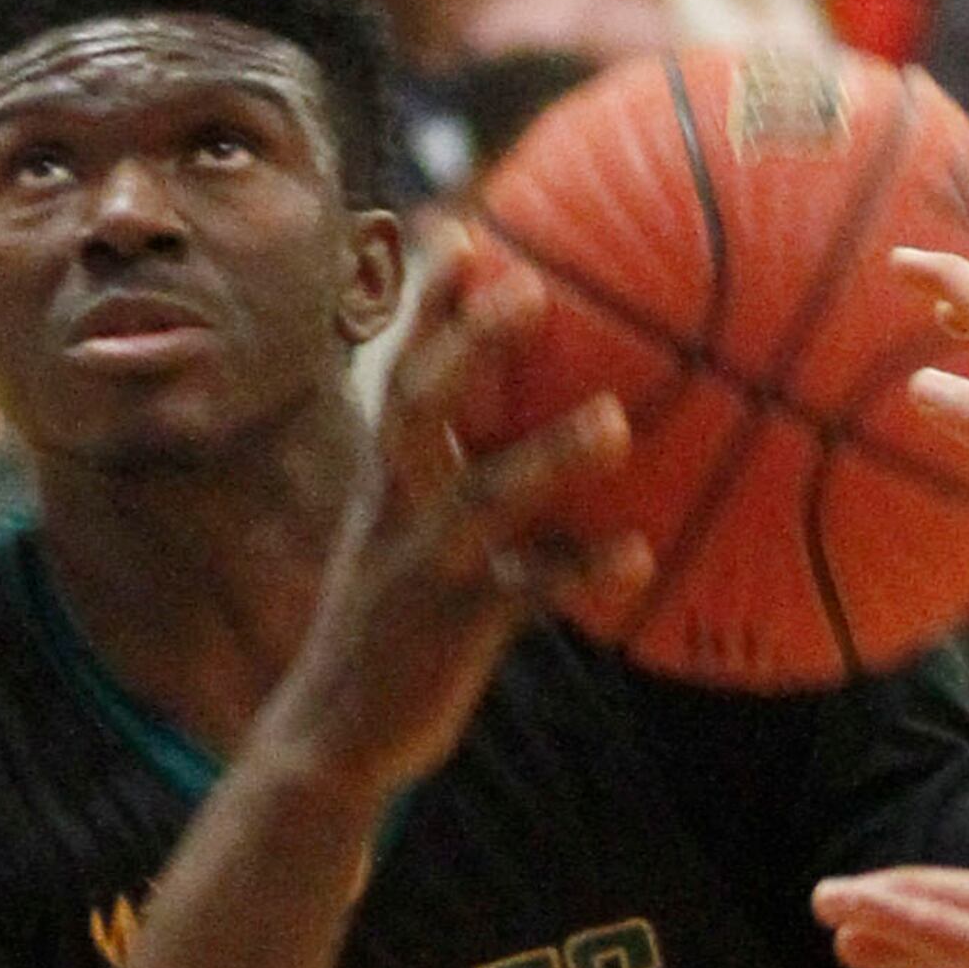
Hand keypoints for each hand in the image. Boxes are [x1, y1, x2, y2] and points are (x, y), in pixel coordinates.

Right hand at [269, 236, 648, 814]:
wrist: (330, 742)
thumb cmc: (397, 632)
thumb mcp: (417, 544)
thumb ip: (471, 487)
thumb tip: (564, 433)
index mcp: (389, 478)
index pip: (401, 368)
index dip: (428, 301)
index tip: (465, 225)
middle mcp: (396, 508)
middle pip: (417, 403)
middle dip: (467, 342)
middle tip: (529, 287)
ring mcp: (423, 568)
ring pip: (478, 496)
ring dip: (546, 455)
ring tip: (613, 420)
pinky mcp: (452, 631)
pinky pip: (523, 594)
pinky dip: (580, 570)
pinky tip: (639, 553)